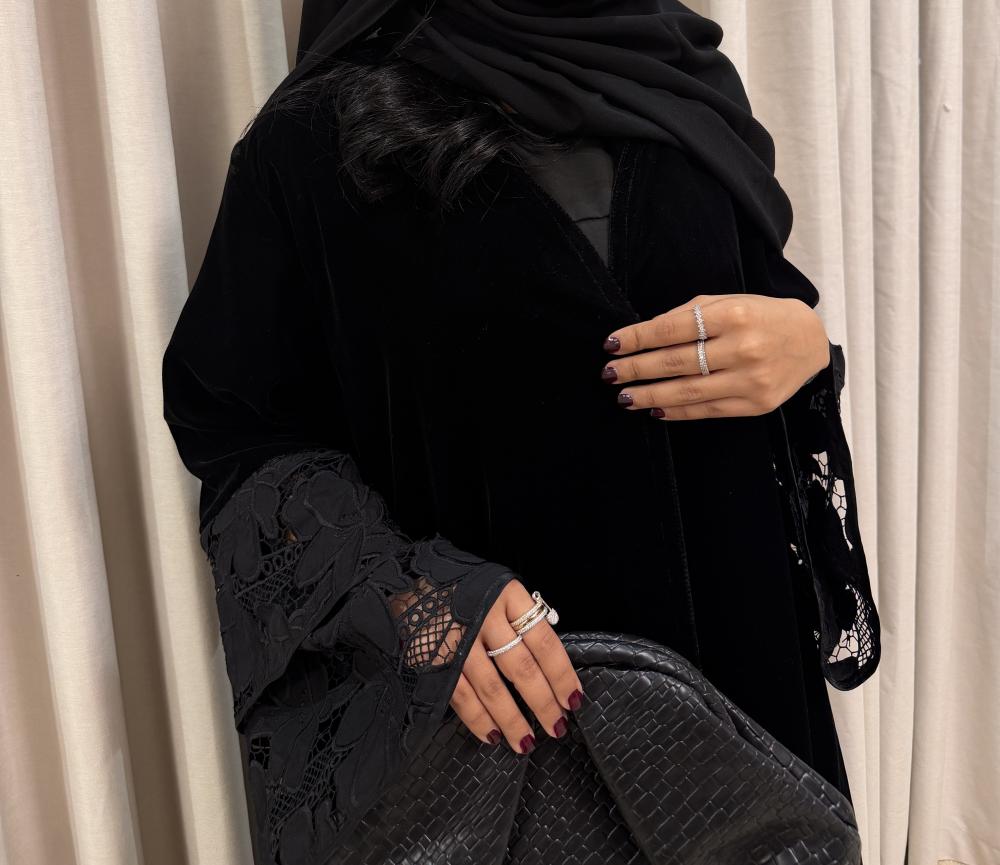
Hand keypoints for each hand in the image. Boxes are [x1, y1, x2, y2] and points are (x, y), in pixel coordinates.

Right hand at [449, 579, 583, 753]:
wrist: (413, 578)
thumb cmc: (467, 588)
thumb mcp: (500, 590)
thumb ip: (521, 620)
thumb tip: (548, 664)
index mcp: (509, 597)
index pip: (544, 641)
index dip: (561, 674)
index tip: (573, 699)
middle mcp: (486, 617)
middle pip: (522, 668)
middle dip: (543, 702)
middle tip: (557, 727)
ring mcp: (459, 639)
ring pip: (492, 687)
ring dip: (512, 719)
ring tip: (526, 742)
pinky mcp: (435, 658)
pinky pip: (460, 695)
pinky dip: (477, 719)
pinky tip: (492, 735)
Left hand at [601, 293, 830, 419]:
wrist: (810, 341)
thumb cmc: (760, 316)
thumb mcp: (726, 302)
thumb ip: (686, 315)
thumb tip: (643, 334)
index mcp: (732, 314)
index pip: (671, 329)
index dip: (637, 338)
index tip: (612, 344)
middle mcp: (742, 347)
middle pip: (676, 362)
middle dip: (637, 369)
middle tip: (609, 374)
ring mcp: (751, 379)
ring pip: (688, 391)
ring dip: (650, 395)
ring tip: (624, 396)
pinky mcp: (756, 404)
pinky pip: (707, 410)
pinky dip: (676, 411)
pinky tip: (654, 408)